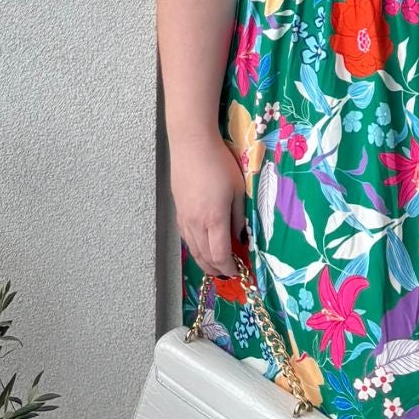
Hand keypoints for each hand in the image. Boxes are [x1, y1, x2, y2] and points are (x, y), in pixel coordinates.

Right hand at [169, 132, 248, 276]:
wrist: (192, 145)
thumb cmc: (220, 164)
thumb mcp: (238, 190)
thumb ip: (239, 217)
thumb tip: (240, 237)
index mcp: (214, 220)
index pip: (220, 255)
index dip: (229, 267)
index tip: (238, 271)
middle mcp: (196, 223)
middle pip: (204, 257)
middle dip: (216, 269)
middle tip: (228, 273)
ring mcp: (184, 217)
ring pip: (193, 249)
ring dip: (204, 261)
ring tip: (215, 266)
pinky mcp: (178, 210)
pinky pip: (186, 237)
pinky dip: (195, 248)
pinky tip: (201, 248)